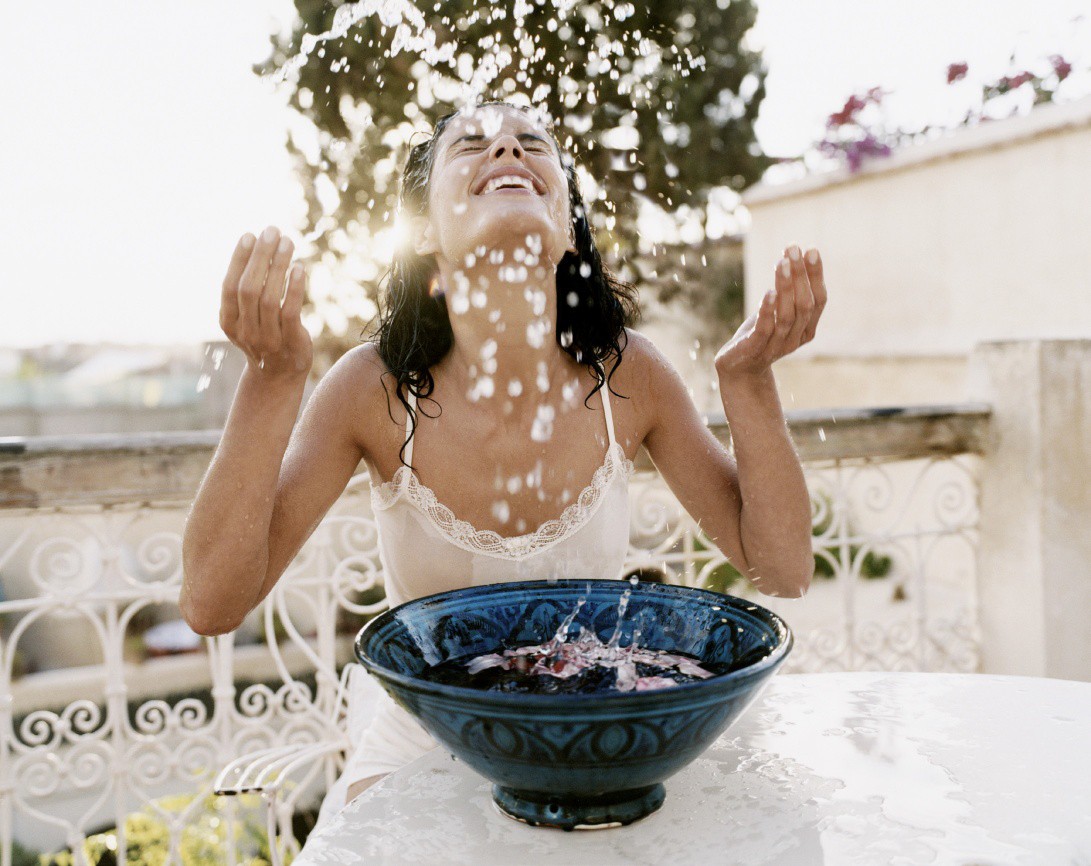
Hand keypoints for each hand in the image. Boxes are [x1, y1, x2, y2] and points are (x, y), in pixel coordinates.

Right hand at [220, 226, 312, 379]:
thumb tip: (258, 247)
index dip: (239, 260)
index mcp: (228, 322)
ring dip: (278, 266)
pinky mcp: (290, 341)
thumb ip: (247, 290)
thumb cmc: (264, 335)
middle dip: (260, 257)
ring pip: (269, 298)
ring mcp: (267, 338)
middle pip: (249, 289)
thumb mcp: (247, 316)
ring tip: (287, 242)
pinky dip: (294, 288)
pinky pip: (291, 311)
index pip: (230, 287)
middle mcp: (244, 331)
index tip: (250, 235)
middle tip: (271, 231)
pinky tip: (299, 268)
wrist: (279, 376)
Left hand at [714, 245, 826, 381]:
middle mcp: (796, 338)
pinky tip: (769, 291)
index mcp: (807, 330)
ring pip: (787, 315)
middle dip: (801, 276)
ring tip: (782, 262)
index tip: (811, 250)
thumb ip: (788, 294)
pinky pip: (765, 329)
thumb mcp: (777, 313)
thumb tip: (796, 258)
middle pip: (805, 305)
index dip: (816, 276)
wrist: (738, 369)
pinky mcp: (755, 349)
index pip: (819, 300)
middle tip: (794, 249)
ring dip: (786, 287)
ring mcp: (776, 346)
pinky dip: (768, 310)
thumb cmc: (760, 335)